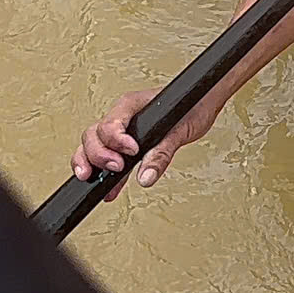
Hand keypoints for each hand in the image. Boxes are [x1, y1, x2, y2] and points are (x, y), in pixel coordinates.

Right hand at [72, 87, 217, 190]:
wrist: (203, 103)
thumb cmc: (192, 105)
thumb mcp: (180, 130)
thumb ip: (161, 154)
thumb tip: (146, 177)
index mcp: (131, 105)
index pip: (110, 124)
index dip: (116, 141)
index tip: (132, 152)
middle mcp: (122, 116)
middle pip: (93, 135)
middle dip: (98, 154)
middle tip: (117, 168)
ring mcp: (121, 129)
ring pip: (93, 145)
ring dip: (90, 163)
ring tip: (92, 180)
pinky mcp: (125, 143)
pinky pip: (107, 157)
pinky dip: (103, 172)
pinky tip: (108, 189)